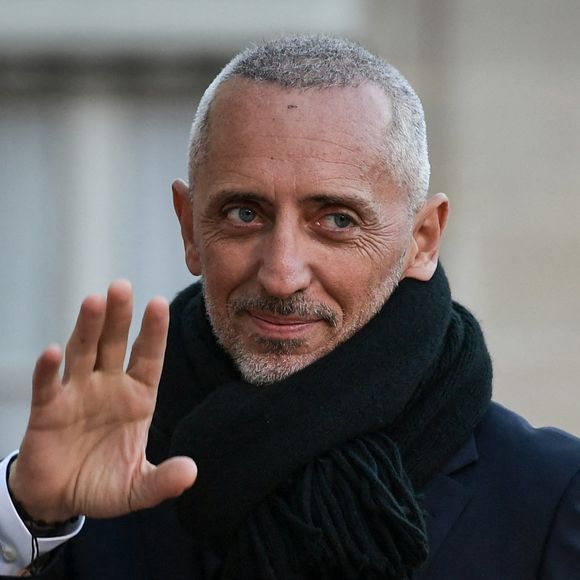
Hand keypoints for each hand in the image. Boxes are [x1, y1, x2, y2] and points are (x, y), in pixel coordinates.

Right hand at [8, 280, 196, 522]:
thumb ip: (163, 481)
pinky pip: (49, 384)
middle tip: (122, 286)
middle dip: (119, 316)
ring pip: (84, 352)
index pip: (148, 356)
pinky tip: (53, 350)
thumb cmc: (104, 483)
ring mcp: (78, 393)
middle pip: (115, 343)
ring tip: (94, 301)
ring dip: (87, 328)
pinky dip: (49, 368)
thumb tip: (191, 473)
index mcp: (138, 396)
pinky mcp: (48, 409)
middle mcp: (109, 386)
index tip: (159, 302)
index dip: (153, 331)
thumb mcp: (138, 488)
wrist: (61, 498)